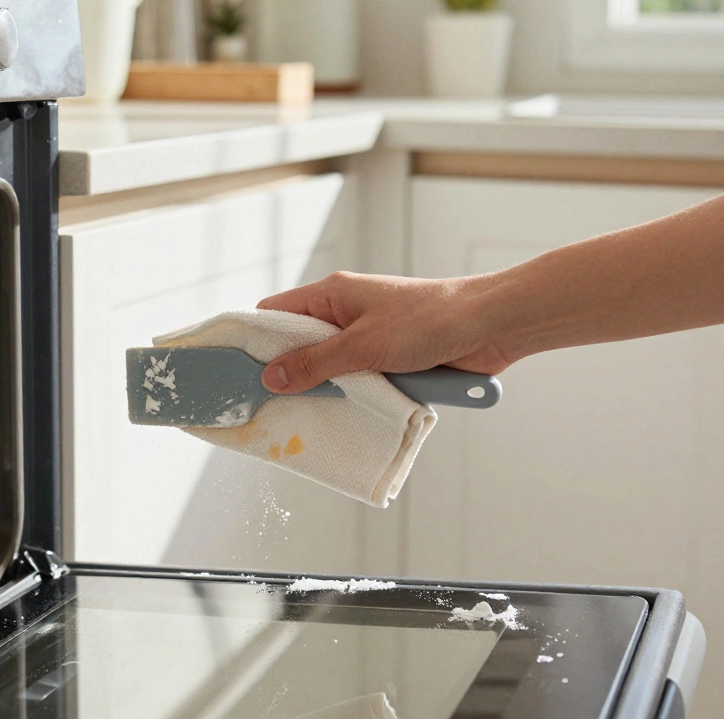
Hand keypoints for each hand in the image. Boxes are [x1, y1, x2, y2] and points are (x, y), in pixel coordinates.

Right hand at [256, 271, 513, 393]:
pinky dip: (350, 399)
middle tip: (264, 406)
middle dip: (286, 375)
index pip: (275, 314)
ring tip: (301, 418)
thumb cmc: (430, 319)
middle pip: (298, 347)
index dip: (252, 340)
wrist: (491, 326)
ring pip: (328, 370)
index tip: (233, 371)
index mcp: (331, 295)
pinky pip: (356, 383)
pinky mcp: (388, 362)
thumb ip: (316, 363)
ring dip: (324, 391)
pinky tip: (340, 419)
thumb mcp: (364, 345)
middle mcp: (345, 315)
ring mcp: (367, 340)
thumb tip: (271, 378)